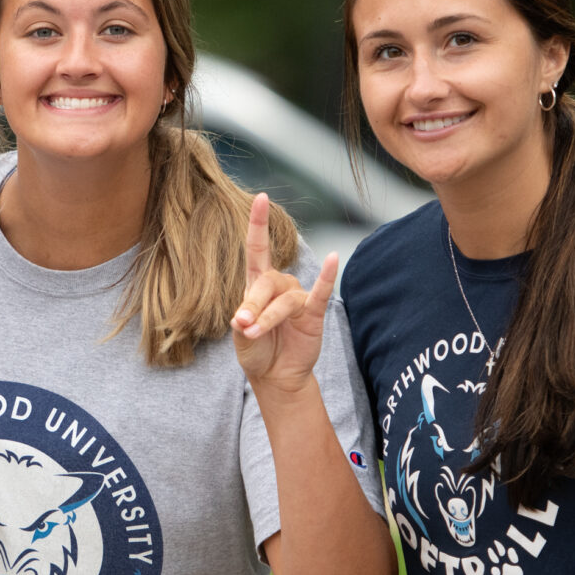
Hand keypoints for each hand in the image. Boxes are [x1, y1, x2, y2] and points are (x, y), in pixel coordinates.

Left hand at [230, 192, 338, 395]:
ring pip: (285, 299)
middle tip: (243, 325)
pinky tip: (333, 259)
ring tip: (254, 333)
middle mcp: (279, 285)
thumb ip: (242, 323)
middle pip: (268, 282)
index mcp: (257, 284)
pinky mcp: (314, 313)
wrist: (275, 377)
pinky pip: (322, 292)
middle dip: (254, 304)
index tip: (261, 197)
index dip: (258, 223)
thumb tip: (242, 317)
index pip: (258, 247)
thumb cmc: (257, 351)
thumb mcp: (241, 338)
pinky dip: (328, 276)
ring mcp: (298, 298)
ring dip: (269, 317)